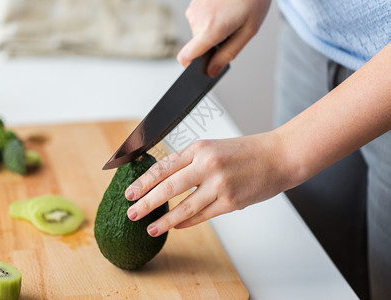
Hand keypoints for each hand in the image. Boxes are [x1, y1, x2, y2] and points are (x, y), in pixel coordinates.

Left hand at [125, 132, 292, 236]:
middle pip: (168, 187)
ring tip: (149, 227)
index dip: (144, 181)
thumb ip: (191, 163)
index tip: (130, 192)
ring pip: (184, 206)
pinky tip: (176, 226)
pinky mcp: (231, 201)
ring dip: (164, 220)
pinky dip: (186, 222)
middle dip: (146, 202)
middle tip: (131, 212)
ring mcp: (219, 184)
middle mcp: (207, 164)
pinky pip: (202, 215)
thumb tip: (166, 182)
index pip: (164, 166)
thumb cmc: (246, 152)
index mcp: (200, 148)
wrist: (279, 156)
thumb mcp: (214, 148)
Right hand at [178, 0, 270, 76]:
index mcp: (210, 29)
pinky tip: (225, 8)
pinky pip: (200, 20)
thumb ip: (227, 54)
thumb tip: (212, 71)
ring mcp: (193, 9)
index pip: (186, 57)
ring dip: (213, 30)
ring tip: (230, 15)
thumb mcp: (248, 31)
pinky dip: (211, 19)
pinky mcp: (194, 3)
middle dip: (213, 44)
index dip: (190, 67)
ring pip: (199, 32)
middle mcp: (197, 19)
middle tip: (232, 31)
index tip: (199, 68)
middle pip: (197, 45)